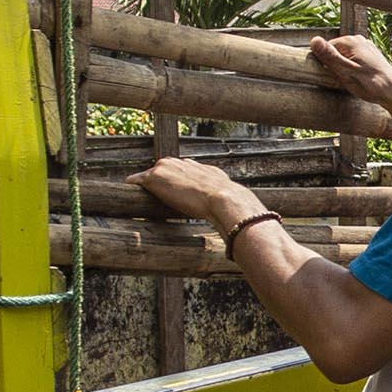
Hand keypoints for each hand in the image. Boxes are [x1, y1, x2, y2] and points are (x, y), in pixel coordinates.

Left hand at [135, 157, 264, 232]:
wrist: (227, 202)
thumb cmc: (238, 209)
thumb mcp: (242, 209)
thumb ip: (242, 212)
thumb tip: (265, 227)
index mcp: (207, 171)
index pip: (189, 170)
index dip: (180, 179)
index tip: (175, 185)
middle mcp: (187, 165)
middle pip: (167, 168)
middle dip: (159, 178)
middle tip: (148, 186)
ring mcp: (170, 169)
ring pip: (152, 174)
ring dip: (144, 181)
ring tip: (133, 187)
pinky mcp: (157, 178)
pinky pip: (139, 180)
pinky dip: (133, 184)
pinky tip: (126, 188)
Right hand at [309, 34, 391, 111]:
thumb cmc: (371, 84)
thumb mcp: (346, 72)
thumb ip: (330, 56)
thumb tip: (313, 40)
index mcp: (350, 41)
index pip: (325, 49)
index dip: (325, 65)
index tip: (334, 77)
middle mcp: (358, 39)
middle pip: (336, 52)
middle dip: (336, 66)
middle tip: (346, 80)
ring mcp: (366, 47)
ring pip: (345, 57)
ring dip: (345, 69)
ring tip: (355, 81)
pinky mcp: (371, 55)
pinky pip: (355, 60)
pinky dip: (353, 70)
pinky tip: (361, 79)